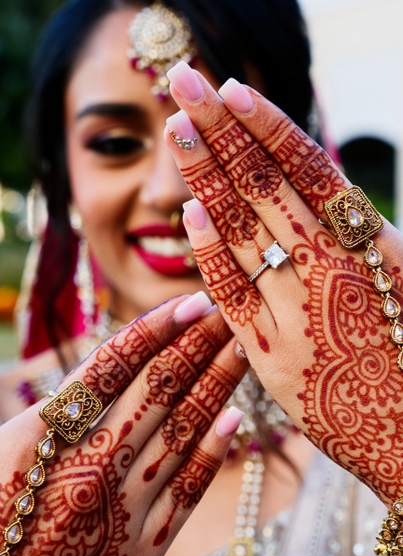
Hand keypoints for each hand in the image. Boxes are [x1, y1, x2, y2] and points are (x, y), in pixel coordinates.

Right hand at [0, 294, 246, 555]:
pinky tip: (234, 419)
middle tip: (227, 314)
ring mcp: (120, 511)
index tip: (190, 304)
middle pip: (157, 390)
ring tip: (239, 351)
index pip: (112, 366)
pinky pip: (186, 492)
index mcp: (44, 438)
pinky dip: (212, 452)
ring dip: (216, 386)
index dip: (156, 329)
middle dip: (197, 346)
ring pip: (182, 432)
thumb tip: (108, 370)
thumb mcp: (6, 454)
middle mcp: (88, 468)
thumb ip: (54, 414)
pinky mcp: (141, 554)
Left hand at [165, 62, 402, 506]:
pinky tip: (189, 211)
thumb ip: (350, 230)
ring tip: (177, 131)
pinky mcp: (271, 356)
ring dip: (205, 176)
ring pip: (241, 232)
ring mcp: (298, 312)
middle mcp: (331, 270)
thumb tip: (304, 181)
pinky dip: (209, 251)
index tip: (232, 91)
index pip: (308, 169)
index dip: (267, 126)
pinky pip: (232, 295)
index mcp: (369, 244)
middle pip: (265, 187)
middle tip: (183, 84)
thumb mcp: (394, 273)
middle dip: (220, 131)